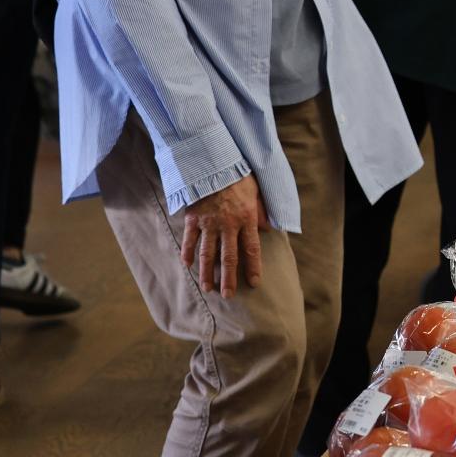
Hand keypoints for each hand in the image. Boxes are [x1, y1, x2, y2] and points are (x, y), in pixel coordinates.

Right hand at [181, 174, 264, 297]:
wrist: (213, 161)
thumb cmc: (238, 174)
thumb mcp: (257, 190)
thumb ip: (262, 211)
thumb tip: (268, 228)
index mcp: (247, 218)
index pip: (252, 248)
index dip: (253, 267)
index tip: (254, 283)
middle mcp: (228, 224)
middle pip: (229, 258)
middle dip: (229, 279)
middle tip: (228, 295)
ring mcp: (209, 223)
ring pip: (207, 254)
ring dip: (207, 273)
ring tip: (207, 287)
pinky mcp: (193, 218)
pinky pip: (189, 240)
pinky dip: (187, 253)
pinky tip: (187, 265)